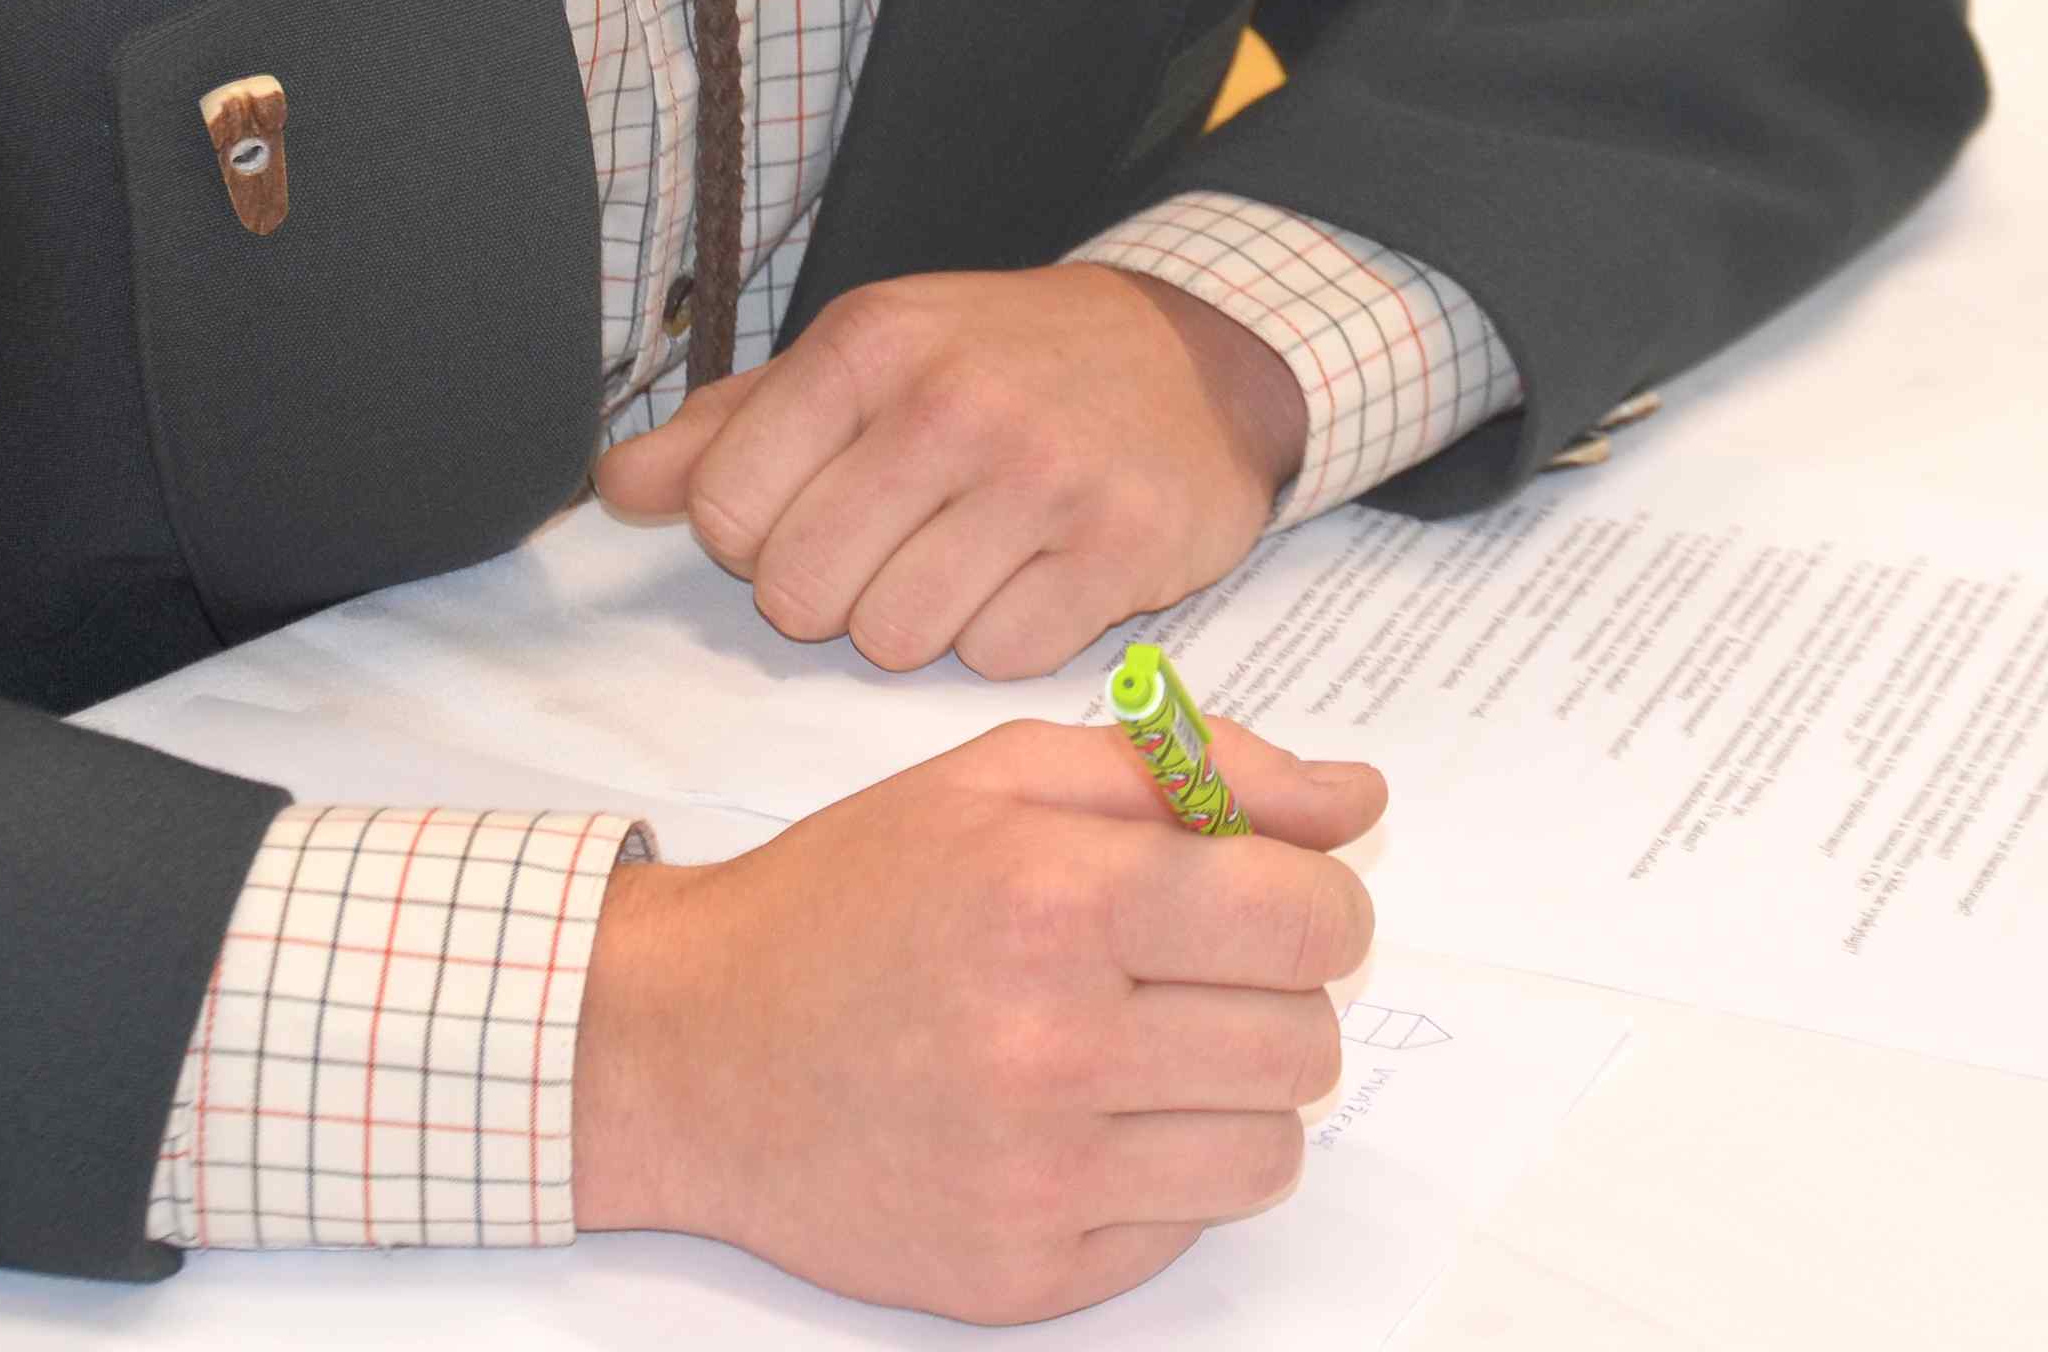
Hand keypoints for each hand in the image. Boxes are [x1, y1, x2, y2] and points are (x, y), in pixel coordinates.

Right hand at [571, 713, 1386, 1320]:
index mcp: (1056, 896)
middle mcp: (1052, 1042)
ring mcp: (1039, 1176)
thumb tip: (1358, 802)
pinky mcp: (1023, 1275)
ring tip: (1136, 1052)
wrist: (690, 1050)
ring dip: (1230, 1096)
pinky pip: (1188, 1229)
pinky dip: (1161, 1177)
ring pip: (1269, 1150)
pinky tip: (1077, 1125)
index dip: (1315, 903)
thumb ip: (1194, 772)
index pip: (1307, 919)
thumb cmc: (853, 896)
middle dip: (1270, 996)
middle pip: (1303, 1040)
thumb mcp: (1004, 778)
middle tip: (1181, 974)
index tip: (1268, 903)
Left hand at [595, 265, 1309, 678]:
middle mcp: (949, 402)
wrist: (1192, 357)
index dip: (754, 537)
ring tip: (965, 561)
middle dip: (832, 593)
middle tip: (892, 550)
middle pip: (799, 590)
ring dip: (917, 622)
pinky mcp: (1121, 546)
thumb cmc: (1002, 362)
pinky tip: (1036, 576)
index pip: (723, 509)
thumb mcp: (867, 356)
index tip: (812, 512)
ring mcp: (1042, 475)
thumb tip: (615, 486)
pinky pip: (998, 657)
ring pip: (892, 638)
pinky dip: (1006, 637)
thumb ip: (733, 426)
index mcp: (868, 345)